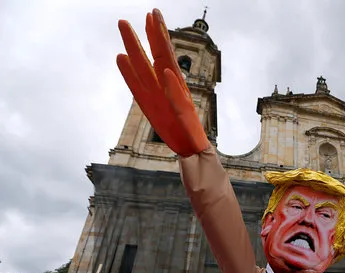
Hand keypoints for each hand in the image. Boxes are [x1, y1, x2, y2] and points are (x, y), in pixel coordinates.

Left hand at [116, 9, 208, 156]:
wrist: (194, 155)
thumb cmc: (175, 130)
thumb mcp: (149, 103)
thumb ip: (136, 81)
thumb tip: (120, 56)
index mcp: (162, 87)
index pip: (154, 57)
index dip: (149, 37)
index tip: (143, 16)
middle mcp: (172, 90)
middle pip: (163, 58)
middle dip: (155, 35)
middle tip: (151, 12)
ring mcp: (179, 103)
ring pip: (170, 72)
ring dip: (162, 50)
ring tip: (157, 32)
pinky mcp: (185, 120)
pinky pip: (177, 103)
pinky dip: (171, 88)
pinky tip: (165, 72)